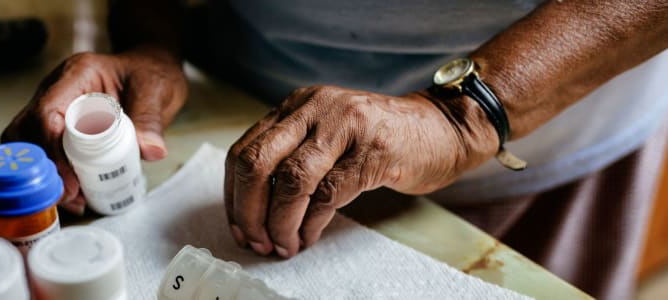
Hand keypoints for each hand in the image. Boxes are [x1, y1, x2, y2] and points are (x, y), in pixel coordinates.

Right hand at [2, 46, 186, 214]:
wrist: (151, 70)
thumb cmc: (150, 74)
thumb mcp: (157, 91)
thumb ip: (151, 120)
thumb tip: (151, 151)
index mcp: (78, 74)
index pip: (48, 111)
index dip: (53, 150)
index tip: (71, 182)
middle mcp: (57, 88)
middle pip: (27, 129)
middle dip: (43, 167)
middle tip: (69, 196)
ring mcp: (54, 106)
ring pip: (27, 142)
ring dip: (45, 174)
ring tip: (74, 199)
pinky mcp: (58, 124)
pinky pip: (43, 150)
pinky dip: (53, 174)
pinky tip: (74, 193)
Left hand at [224, 85, 496, 257]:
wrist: (443, 128)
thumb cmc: (380, 138)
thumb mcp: (326, 133)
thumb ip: (291, 155)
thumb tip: (252, 209)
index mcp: (296, 106)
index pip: (244, 150)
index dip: (234, 196)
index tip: (239, 227)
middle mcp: (314, 109)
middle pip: (257, 162)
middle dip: (247, 211)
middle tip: (255, 241)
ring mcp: (344, 127)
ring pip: (290, 181)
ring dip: (280, 223)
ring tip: (283, 246)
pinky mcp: (372, 152)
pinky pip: (328, 195)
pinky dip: (310, 224)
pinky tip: (307, 238)